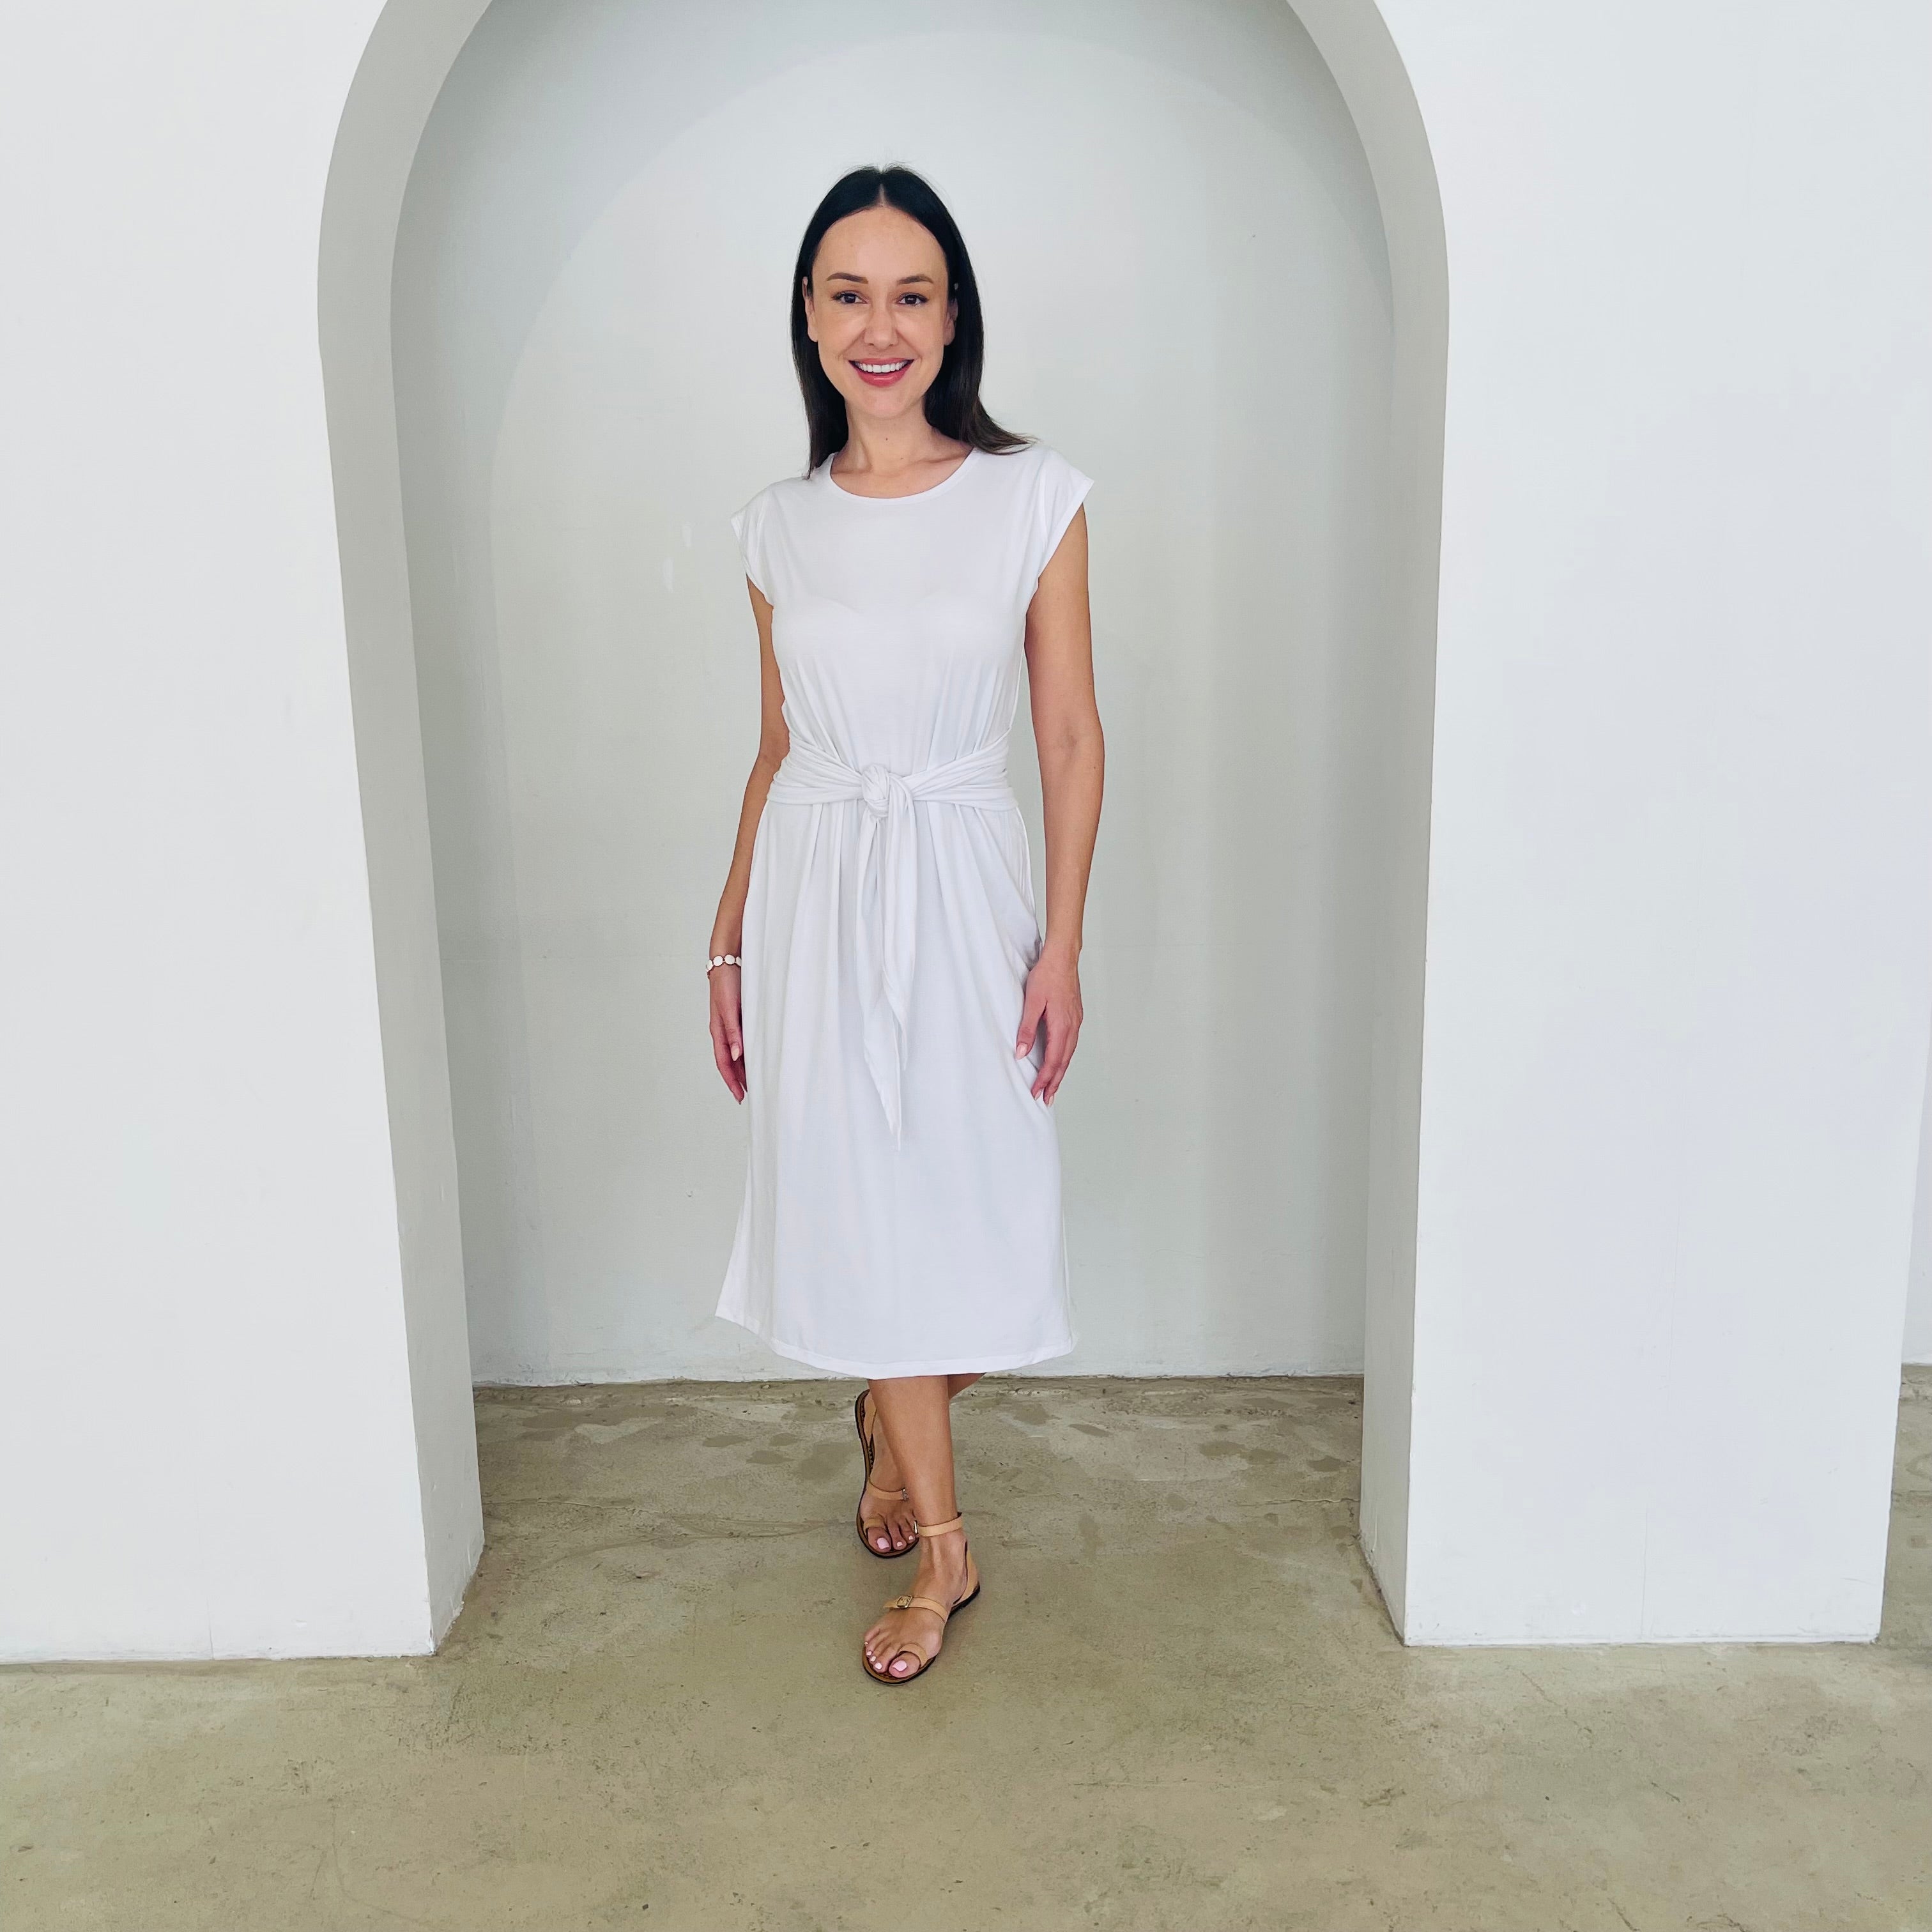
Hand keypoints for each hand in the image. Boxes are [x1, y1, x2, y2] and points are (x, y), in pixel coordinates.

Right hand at [709, 964, 744, 1101]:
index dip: (731, 1081)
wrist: (727, 961)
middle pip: (729, 1062)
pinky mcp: (738, 1018)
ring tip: (754, 1081)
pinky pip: (741, 1041)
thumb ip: (733, 1032)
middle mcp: (723, 1031)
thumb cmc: (726, 982)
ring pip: (736, 1053)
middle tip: (749, 1094)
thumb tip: (735, 1056)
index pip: (723, 1063)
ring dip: (743, 1068)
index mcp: (718, 1031)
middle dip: (738, 1079)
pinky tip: (756, 1057)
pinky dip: (747, 1053)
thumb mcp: (730, 1008)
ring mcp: (730, 1025)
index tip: (740, 1095)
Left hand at [1015, 947, 1082, 1104]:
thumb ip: (1026, 1029)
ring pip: (1069, 1054)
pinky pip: (1071, 1044)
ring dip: (1060, 1072)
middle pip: (1064, 1062)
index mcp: (1062, 1026)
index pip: (1053, 1060)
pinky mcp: (1075, 1017)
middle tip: (1046, 1099)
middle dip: (1054, 1082)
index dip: (1044, 1079)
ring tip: (1052, 1086)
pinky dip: (1064, 1058)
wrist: (1063, 957)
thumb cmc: (1047, 976)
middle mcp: (1072, 1027)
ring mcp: (1076, 1022)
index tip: (1036, 1092)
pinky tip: (1059, 1061)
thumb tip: (1021, 1053)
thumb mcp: (1032, 1002)